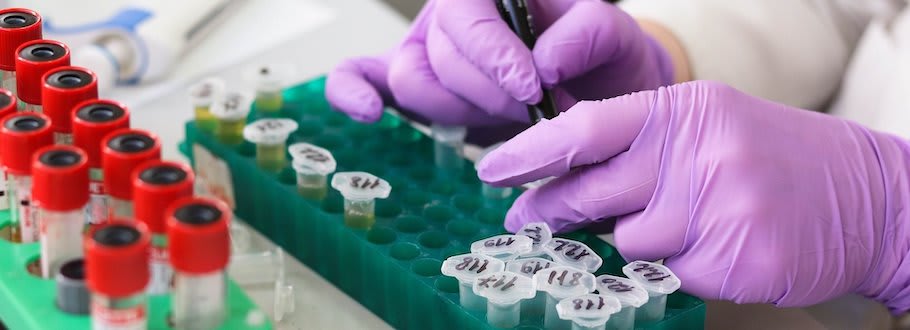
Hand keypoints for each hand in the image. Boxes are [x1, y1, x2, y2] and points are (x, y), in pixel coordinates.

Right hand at [325, 0, 672, 127]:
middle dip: (489, 95)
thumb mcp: (615, 39)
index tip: (532, 86)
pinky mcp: (413, 86)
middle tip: (536, 109)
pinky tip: (368, 112)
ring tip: (510, 117)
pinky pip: (362, 76)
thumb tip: (544, 58)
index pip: (465, 11)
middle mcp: (454, 15)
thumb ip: (590, 32)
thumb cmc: (601, 62)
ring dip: (462, 112)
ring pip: (413, 82)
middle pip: (439, 55)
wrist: (597, 94)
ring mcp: (427, 47)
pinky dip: (354, 92)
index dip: (492, 52)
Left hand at [476, 81, 909, 310]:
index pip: (585, 128)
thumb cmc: (773, 158)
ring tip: (684, 224)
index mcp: (683, 111)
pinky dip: (679, 264)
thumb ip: (640, 148)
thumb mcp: (707, 128)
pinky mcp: (733, 256)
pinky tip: (714, 246)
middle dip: (550, 209)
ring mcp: (717, 207)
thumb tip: (566, 178)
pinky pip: (669, 271)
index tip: (493, 170)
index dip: (531, 151)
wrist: (868, 196)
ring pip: (628, 240)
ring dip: (638, 239)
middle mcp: (696, 153)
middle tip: (525, 219)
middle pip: (591, 190)